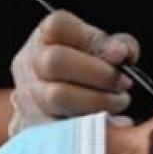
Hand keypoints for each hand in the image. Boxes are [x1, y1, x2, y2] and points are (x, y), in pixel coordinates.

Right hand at [8, 9, 141, 134]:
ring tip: (118, 103)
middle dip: (98, 74)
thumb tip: (121, 53)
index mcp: (44, 37)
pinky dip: (93, 126)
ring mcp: (29, 96)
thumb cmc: (83, 69)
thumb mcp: (100, 49)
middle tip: (123, 84)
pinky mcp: (35, 127)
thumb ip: (116, 45)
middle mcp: (29, 63)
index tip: (120, 56)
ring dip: (98, 101)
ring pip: (58, 96)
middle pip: (55, 61)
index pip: (57, 26)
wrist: (55, 106)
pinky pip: (62, 127)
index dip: (90, 39)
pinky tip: (112, 124)